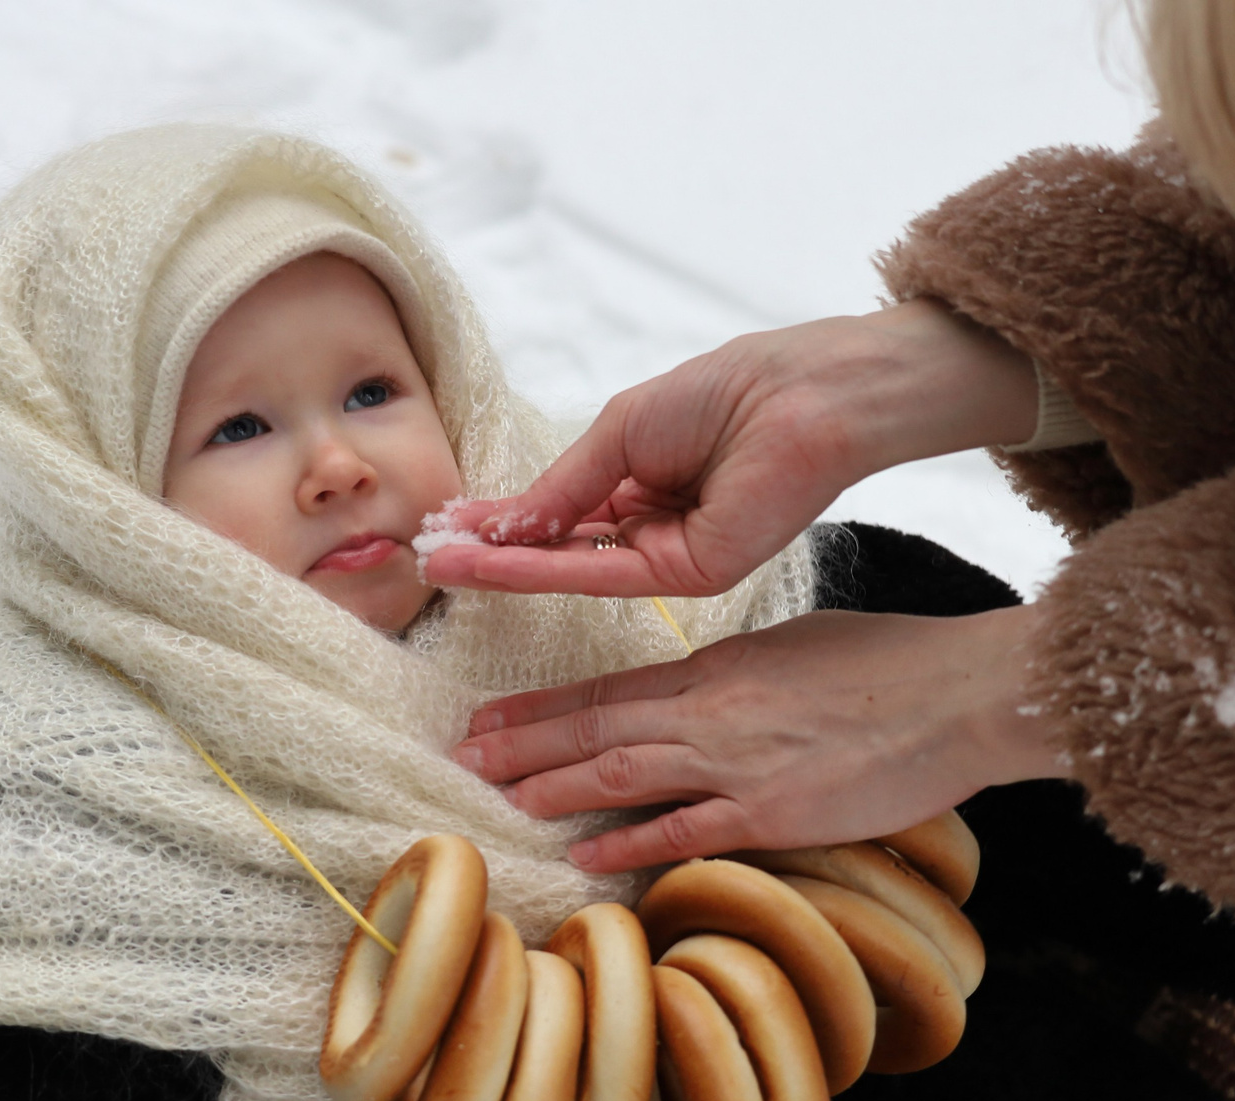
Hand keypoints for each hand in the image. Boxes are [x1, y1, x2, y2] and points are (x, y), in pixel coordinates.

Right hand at [423, 300, 1036, 598]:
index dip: (503, 519)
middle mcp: (653, 527)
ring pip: (571, 566)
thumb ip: (564, 484)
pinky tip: (490, 562)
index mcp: (644, 484)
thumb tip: (504, 522)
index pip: (560, 512)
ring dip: (502, 566)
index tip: (447, 524)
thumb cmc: (730, 391)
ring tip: (439, 563)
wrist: (807, 395)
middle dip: (491, 551)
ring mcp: (670, 556)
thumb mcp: (622, 429)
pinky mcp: (689, 575)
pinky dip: (541, 568)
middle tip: (427, 555)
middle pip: (558, 547)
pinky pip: (600, 572)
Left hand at [452, 604, 1066, 870]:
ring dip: (553, 788)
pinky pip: (684, 830)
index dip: (540, 708)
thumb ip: (737, 676)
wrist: (955, 696)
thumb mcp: (796, 650)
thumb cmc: (890, 666)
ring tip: (496, 797)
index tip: (487, 718)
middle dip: (522, 745)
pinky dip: (628, 841)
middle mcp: (712, 713)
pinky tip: (582, 852)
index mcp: (716, 669)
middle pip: (596, 730)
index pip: (607, 690)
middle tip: (461, 757)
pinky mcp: (772, 814)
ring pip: (622, 774)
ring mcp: (737, 765)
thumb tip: (699, 693)